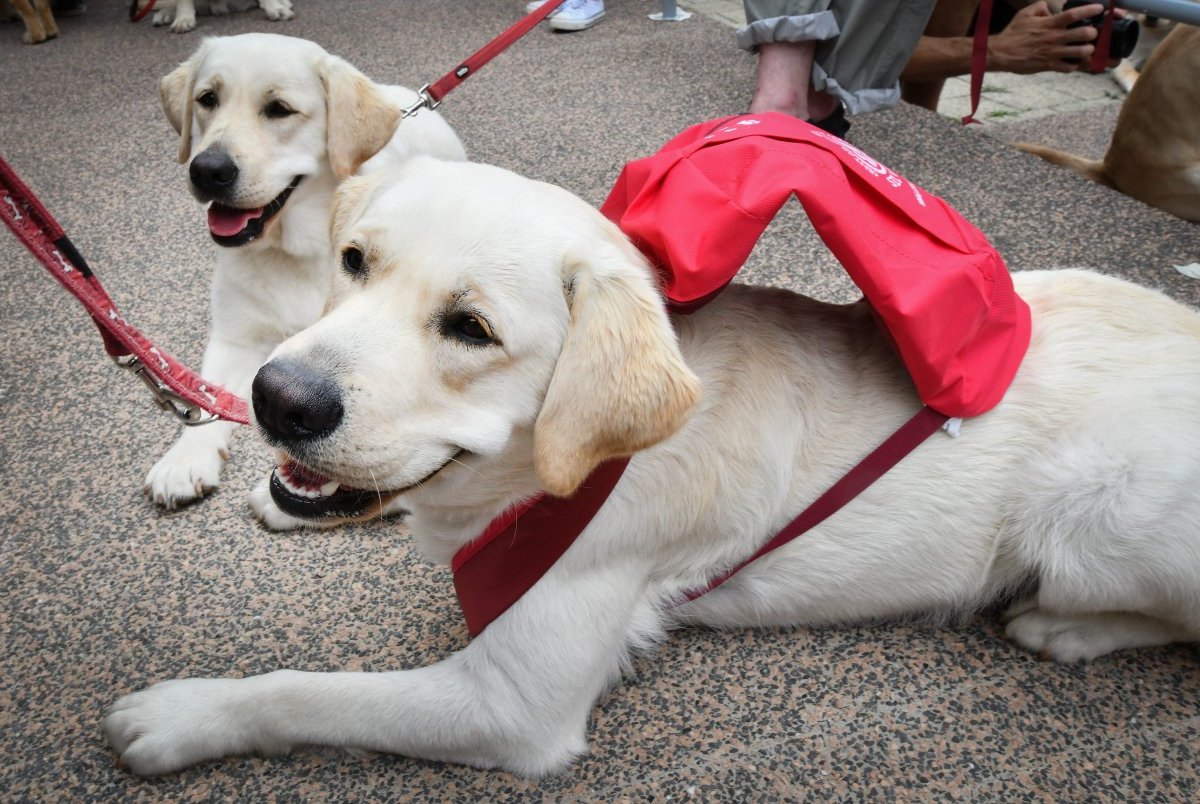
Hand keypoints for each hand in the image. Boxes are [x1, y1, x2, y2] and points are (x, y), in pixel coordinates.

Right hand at [990, 2, 1120, 73]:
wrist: (1000, 53)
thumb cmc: (1012, 33)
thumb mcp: (1025, 14)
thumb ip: (1040, 7)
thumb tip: (1050, 8)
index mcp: (1049, 23)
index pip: (1074, 14)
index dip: (1090, 10)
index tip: (1099, 9)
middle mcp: (1054, 37)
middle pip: (1084, 33)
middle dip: (1092, 33)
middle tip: (1090, 34)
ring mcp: (1052, 53)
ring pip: (1081, 52)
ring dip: (1087, 50)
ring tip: (1085, 49)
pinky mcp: (1048, 65)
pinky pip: (1068, 67)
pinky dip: (1073, 65)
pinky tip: (1072, 61)